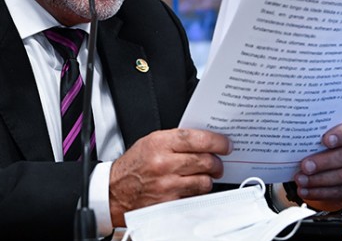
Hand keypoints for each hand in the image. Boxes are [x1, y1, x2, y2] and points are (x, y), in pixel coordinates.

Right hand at [108, 128, 231, 226]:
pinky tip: (190, 188)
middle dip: (217, 162)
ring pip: (204, 181)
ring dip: (208, 178)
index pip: (197, 138)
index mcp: (159, 143)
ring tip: (203, 176)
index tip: (225, 144)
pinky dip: (197, 192)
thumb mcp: (150, 143)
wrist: (115, 191)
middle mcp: (164, 163)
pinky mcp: (170, 202)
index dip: (217, 141)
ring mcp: (168, 184)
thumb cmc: (133, 166)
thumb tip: (204, 140)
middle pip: (205, 160)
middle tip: (217, 162)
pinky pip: (195, 196)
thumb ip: (175, 140)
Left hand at [294, 118, 341, 210]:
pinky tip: (306, 190)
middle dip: (324, 162)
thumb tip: (290, 132)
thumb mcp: (314, 134)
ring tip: (301, 180)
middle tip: (305, 166)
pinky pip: (340, 191)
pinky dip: (320, 192)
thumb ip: (309, 132)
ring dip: (319, 179)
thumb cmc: (317, 144)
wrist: (321, 165)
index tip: (325, 140)